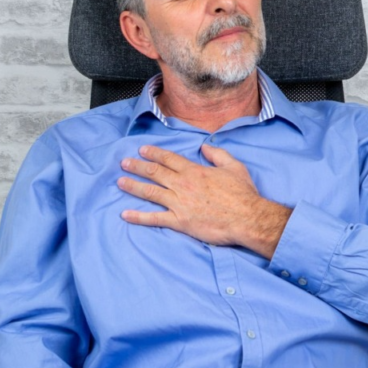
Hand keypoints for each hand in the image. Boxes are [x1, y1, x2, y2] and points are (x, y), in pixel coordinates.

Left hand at [117, 144, 291, 259]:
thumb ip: (217, 154)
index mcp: (195, 171)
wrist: (247, 218)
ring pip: (150, 192)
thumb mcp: (234, 166)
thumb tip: (204, 147)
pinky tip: (125, 214)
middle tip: (124, 163)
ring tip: (120, 182)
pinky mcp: (180, 221)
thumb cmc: (243, 194)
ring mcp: (179, 203)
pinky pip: (155, 218)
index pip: (169, 159)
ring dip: (134, 186)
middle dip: (138, 166)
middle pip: (155, 172)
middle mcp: (183, 185)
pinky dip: (138, 216)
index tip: (142, 150)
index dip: (154, 153)